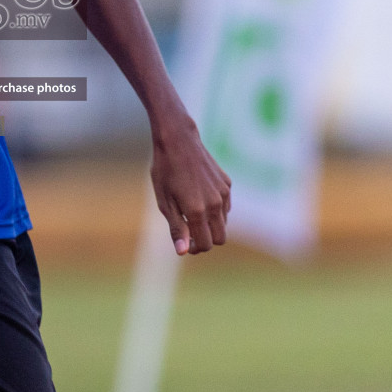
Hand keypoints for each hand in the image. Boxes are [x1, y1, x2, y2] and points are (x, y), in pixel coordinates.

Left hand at [149, 116, 230, 254]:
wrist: (178, 140)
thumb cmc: (165, 171)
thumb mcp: (164, 201)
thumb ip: (176, 228)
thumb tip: (183, 252)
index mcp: (197, 210)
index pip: (206, 244)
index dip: (195, 248)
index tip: (184, 242)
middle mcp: (215, 204)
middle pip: (220, 238)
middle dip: (206, 240)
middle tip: (189, 232)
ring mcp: (223, 193)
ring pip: (224, 223)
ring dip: (211, 225)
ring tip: (191, 212)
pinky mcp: (227, 184)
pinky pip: (226, 207)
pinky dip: (216, 210)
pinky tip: (199, 198)